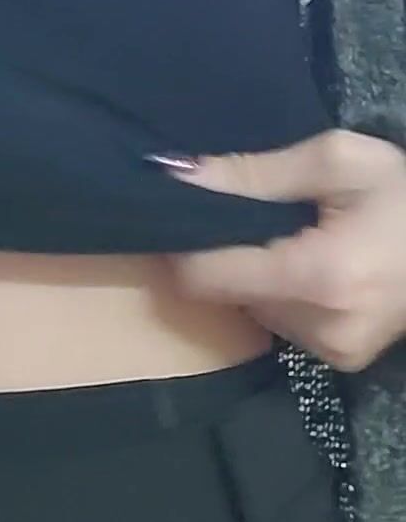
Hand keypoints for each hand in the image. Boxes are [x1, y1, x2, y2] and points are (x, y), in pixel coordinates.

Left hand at [163, 130, 405, 371]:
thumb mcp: (338, 161)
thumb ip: (254, 173)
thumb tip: (178, 175)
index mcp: (321, 275)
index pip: (211, 277)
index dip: (187, 248)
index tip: (181, 219)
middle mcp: (323, 326)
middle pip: (231, 293)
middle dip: (231, 256)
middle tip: (259, 220)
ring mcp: (335, 351)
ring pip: (256, 311)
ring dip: (261, 278)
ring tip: (298, 242)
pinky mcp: (344, 361)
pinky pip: (286, 325)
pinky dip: (289, 298)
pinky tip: (319, 271)